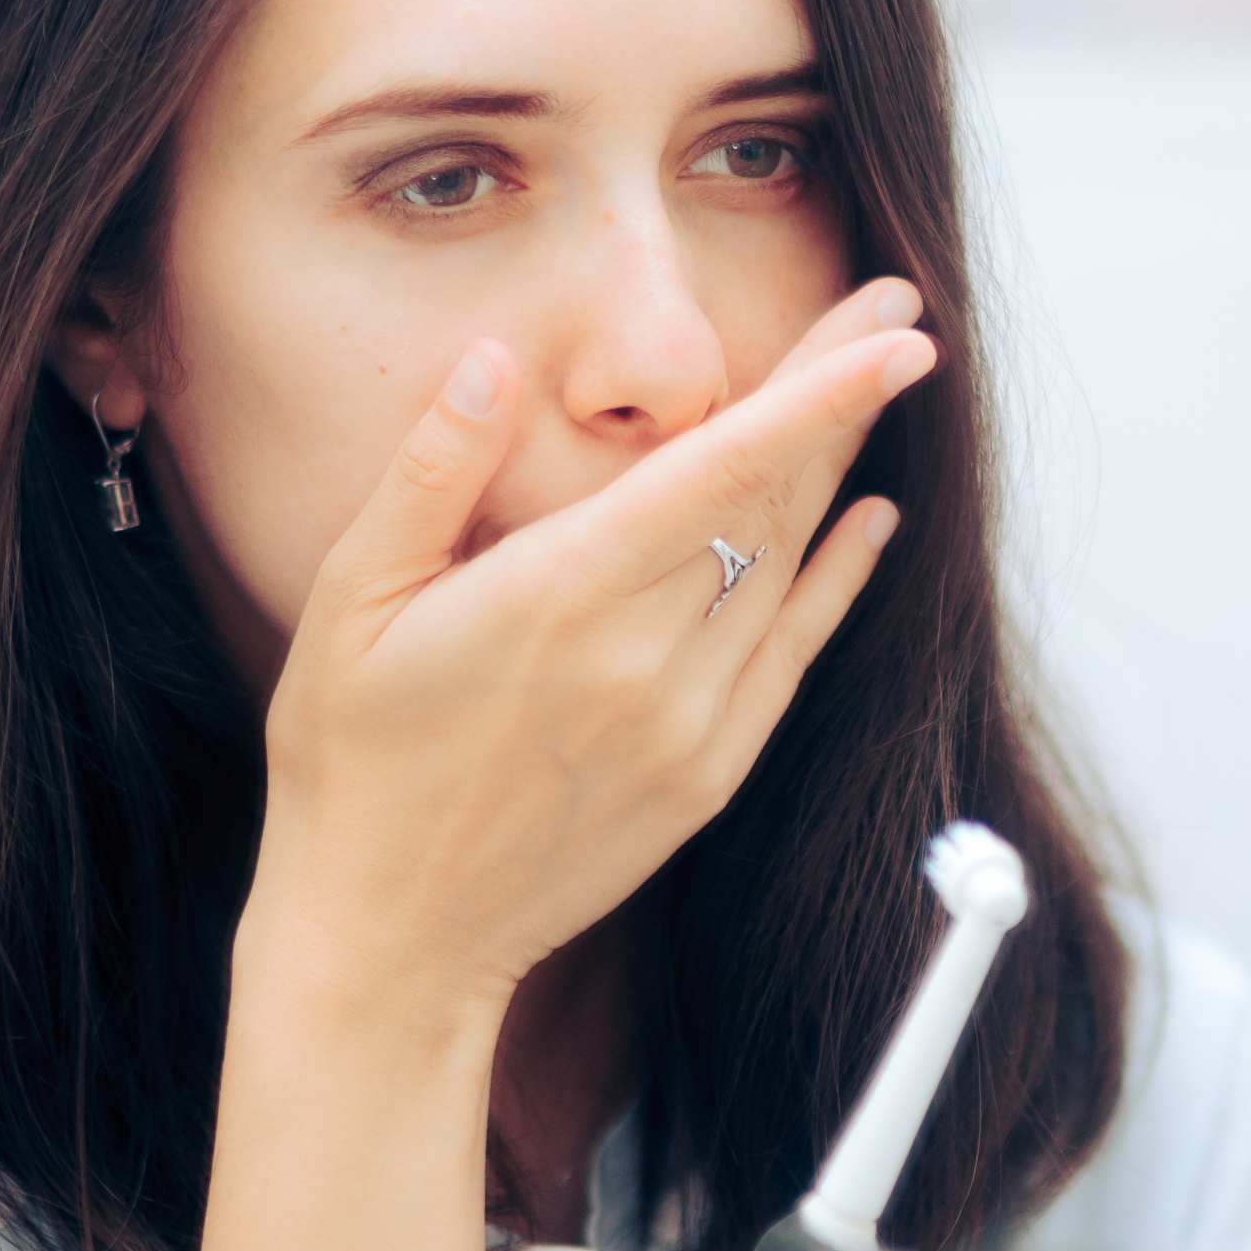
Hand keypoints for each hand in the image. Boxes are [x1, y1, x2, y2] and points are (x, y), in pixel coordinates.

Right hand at [239, 277, 935, 1015]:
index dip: (821, 395)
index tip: (901, 334)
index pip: (721, 468)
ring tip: (874, 385)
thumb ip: (429, 472)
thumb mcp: (350, 602)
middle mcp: (644, 657)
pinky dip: (836, 580)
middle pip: (774, 500)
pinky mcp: (707, 776)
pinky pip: (793, 655)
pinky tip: (867, 520)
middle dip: (842, 396)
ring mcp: (689, 724)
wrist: (389, 941)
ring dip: (837, 472)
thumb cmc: (350, 763)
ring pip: (788, 569)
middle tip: (894, 309)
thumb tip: (486, 358)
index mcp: (559, 595)